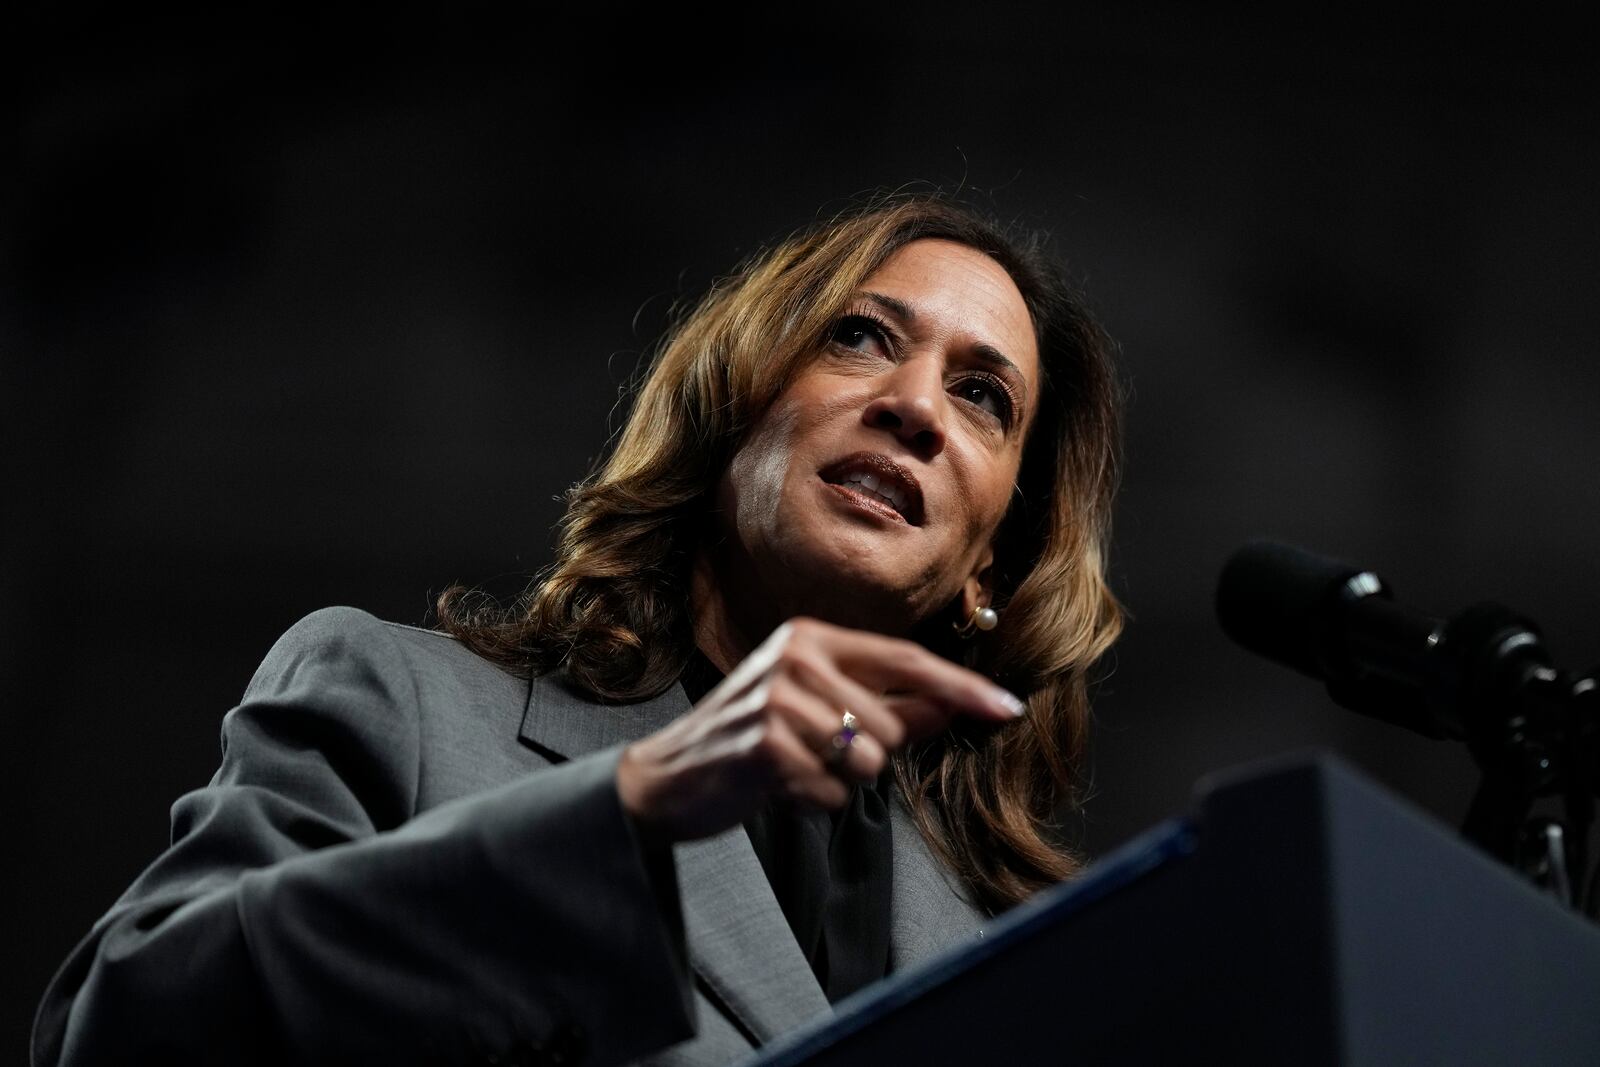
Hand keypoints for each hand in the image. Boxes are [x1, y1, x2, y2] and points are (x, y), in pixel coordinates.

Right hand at [615, 617, 1026, 843]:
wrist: (665, 780)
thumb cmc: (750, 742)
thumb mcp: (818, 712)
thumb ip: (887, 707)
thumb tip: (950, 705)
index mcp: (811, 638)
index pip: (907, 661)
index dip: (962, 689)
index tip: (1009, 709)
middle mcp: (795, 656)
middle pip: (890, 727)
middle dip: (866, 757)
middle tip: (812, 755)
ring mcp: (777, 698)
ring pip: (867, 762)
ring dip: (838, 782)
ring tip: (791, 770)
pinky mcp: (765, 744)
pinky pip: (832, 793)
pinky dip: (811, 803)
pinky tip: (774, 788)